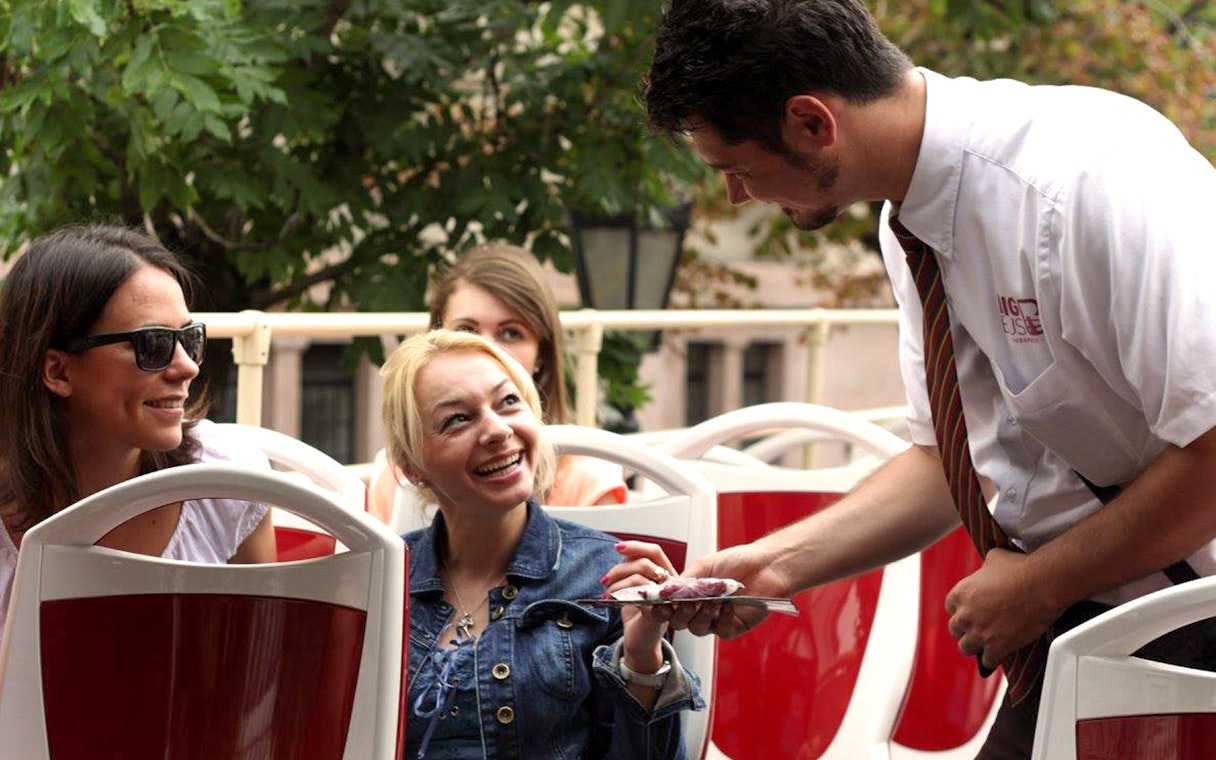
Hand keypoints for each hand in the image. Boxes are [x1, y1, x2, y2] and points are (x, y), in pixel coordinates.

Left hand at [602, 540, 675, 670]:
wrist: (640, 643)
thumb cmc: (638, 615)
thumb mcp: (635, 586)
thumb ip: (634, 568)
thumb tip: (624, 550)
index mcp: (667, 576)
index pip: (655, 552)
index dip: (636, 546)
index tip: (617, 548)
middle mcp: (671, 586)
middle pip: (646, 562)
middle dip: (620, 568)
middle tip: (605, 579)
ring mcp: (666, 600)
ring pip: (639, 577)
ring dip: (617, 584)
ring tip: (607, 593)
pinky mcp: (657, 614)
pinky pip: (638, 596)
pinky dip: (620, 596)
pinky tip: (612, 601)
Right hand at [647, 543, 788, 639]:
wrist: (766, 564)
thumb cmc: (738, 561)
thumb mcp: (704, 566)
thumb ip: (684, 581)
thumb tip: (664, 592)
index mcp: (691, 595)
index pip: (670, 608)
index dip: (662, 609)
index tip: (660, 604)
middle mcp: (701, 609)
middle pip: (680, 623)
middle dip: (680, 614)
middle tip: (686, 604)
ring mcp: (716, 620)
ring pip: (698, 629)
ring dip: (701, 616)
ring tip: (710, 602)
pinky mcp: (733, 628)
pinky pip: (721, 630)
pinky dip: (722, 619)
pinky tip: (728, 605)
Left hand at [945, 547, 1061, 668]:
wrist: (1041, 585)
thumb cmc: (1020, 569)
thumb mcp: (993, 558)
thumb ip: (984, 569)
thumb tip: (988, 569)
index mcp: (960, 593)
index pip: (951, 608)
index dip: (963, 611)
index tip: (972, 613)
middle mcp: (965, 615)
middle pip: (956, 629)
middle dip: (967, 629)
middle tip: (980, 628)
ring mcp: (979, 633)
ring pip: (966, 648)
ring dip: (976, 646)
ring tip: (987, 643)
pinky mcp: (996, 647)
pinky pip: (987, 661)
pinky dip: (993, 659)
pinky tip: (1000, 653)